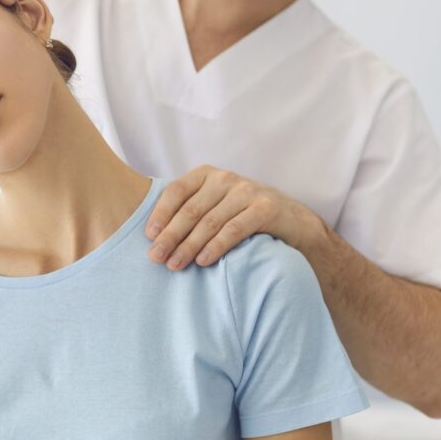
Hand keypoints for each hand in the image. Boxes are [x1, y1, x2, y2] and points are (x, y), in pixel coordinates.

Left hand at [144, 166, 318, 269]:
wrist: (291, 220)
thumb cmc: (242, 214)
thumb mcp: (214, 204)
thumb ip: (189, 210)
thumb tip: (152, 236)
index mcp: (207, 174)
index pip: (177, 191)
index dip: (160, 213)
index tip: (149, 236)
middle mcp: (226, 179)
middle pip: (191, 210)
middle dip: (170, 236)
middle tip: (156, 258)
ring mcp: (247, 192)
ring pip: (210, 222)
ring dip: (189, 246)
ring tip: (175, 265)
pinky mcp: (265, 209)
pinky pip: (234, 230)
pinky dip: (215, 247)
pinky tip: (203, 261)